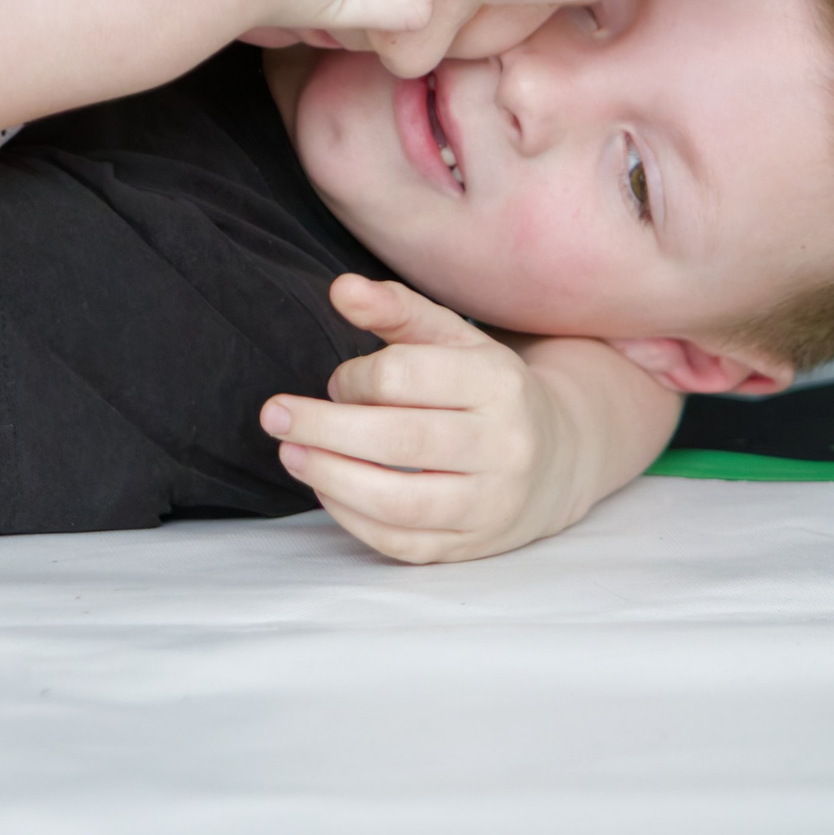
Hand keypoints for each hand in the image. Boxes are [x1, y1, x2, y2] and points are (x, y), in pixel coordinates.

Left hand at [261, 277, 593, 563]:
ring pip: (399, 501)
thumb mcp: (455, 340)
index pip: (405, 377)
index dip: (354, 378)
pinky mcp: (472, 545)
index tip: (339, 382)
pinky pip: (401, 541)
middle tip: (273, 414)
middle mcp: (504, 444)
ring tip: (290, 454)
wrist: (559, 458)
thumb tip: (340, 289)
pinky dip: (352, 518)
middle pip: (399, 440)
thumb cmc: (488, 390)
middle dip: (323, 428)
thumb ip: (397, 310)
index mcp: (499, 382)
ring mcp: (492, 502)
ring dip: (330, 477)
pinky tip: (326, 490)